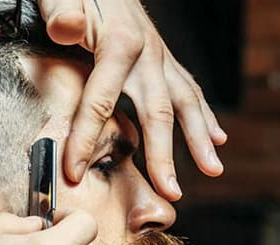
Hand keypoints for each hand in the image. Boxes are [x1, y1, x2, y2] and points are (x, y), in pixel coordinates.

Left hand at [38, 0, 227, 198]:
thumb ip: (62, 13)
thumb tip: (65, 27)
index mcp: (118, 43)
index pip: (100, 101)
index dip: (84, 139)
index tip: (74, 172)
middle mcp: (148, 54)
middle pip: (158, 113)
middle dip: (163, 157)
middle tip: (171, 191)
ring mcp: (160, 58)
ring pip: (185, 104)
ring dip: (201, 139)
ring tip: (213, 170)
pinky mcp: (164, 60)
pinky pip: (189, 91)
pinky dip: (205, 117)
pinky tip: (217, 139)